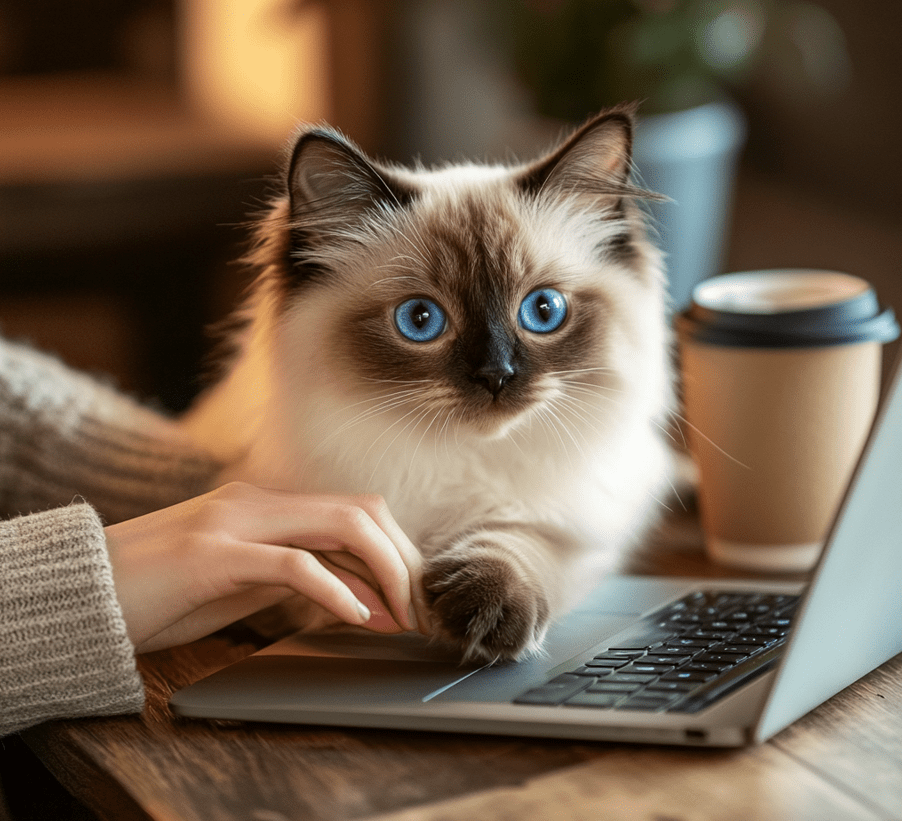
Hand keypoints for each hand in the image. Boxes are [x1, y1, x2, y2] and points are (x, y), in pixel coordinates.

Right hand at [103, 482, 429, 652]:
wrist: (80, 591)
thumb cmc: (158, 593)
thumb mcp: (238, 585)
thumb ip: (294, 578)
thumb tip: (359, 595)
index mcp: (263, 506)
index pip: (353, 511)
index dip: (396, 551)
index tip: (413, 596)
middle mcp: (256, 503)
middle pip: (362, 510)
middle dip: (404, 559)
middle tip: (419, 609)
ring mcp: (235, 522)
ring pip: (341, 524)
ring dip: (385, 571)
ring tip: (401, 615)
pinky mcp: (212, 555)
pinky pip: (294, 564)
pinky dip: (336, 589)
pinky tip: (356, 618)